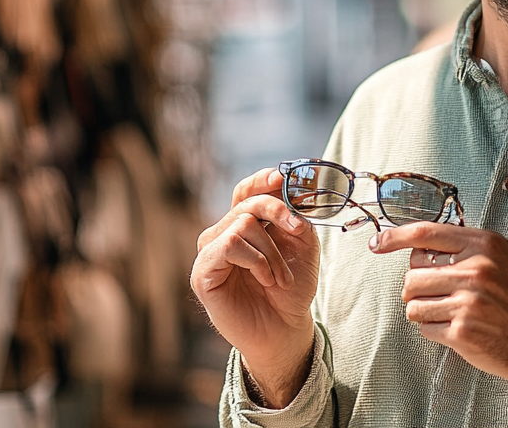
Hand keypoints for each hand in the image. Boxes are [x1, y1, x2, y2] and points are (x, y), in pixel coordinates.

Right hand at [192, 168, 320, 406]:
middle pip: (247, 202)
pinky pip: (229, 245)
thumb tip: (293, 195)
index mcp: (245, 224)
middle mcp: (224, 233)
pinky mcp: (203, 271)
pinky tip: (265, 279)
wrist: (284, 329)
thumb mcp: (303, 247)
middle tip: (297, 231)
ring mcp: (211, 251)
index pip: (246, 190)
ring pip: (241, 224)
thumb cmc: (290, 290)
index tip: (281, 178)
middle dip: (277, 211)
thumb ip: (297, 218)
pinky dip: (256, 260)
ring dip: (270, 251)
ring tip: (279, 277)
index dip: (261, 180)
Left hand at [369, 223, 507, 387]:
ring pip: (413, 303)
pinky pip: (425, 327)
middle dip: (418, 288)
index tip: (378, 244)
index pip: (425, 233)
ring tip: (450, 313)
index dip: (395, 238)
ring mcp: (468, 302)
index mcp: (484, 245)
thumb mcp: (500, 259)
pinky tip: (458, 328)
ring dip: (424, 311)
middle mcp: (475, 270)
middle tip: (441, 295)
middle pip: (412, 274)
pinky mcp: (462, 332)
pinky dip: (435, 330)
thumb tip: (416, 248)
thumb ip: (463, 248)